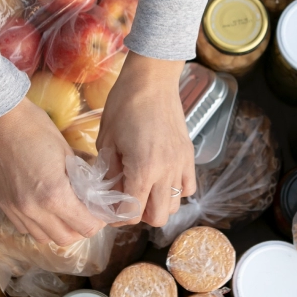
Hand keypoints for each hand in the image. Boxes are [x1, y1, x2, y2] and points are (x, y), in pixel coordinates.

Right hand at [0, 98, 105, 245]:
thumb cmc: (36, 128)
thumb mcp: (67, 152)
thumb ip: (81, 179)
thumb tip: (93, 194)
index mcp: (54, 195)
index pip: (86, 226)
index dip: (98, 221)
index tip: (100, 211)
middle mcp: (33, 210)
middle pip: (66, 238)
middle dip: (81, 228)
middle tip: (86, 212)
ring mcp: (15, 209)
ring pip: (44, 238)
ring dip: (59, 229)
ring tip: (65, 212)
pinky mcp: (3, 205)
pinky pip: (25, 228)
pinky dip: (39, 225)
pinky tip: (44, 208)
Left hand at [96, 51, 195, 226]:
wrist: (152, 80)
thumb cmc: (123, 105)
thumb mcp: (107, 141)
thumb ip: (110, 172)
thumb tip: (110, 193)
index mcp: (143, 169)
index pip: (132, 212)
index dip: (118, 216)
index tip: (109, 209)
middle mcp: (166, 172)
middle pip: (158, 217)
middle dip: (139, 215)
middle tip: (125, 201)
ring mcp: (181, 164)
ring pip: (174, 205)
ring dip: (157, 204)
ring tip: (143, 190)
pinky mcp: (189, 156)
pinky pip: (188, 187)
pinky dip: (175, 191)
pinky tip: (161, 180)